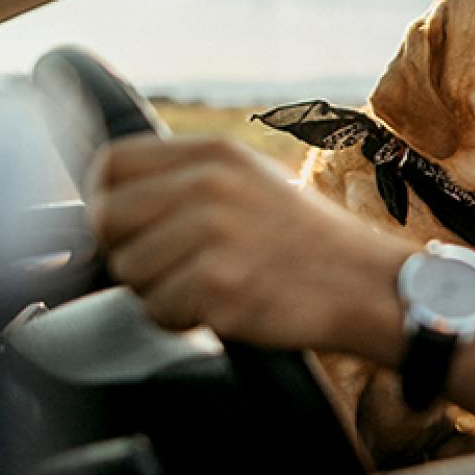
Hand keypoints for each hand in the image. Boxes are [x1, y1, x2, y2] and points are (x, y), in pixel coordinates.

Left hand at [91, 135, 407, 354]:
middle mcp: (209, 186)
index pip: (111, 164)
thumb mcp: (251, 180)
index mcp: (214, 154)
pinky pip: (157, 310)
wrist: (367, 285)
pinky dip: (181, 320)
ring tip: (209, 286)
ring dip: (158, 290)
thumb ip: (187, 179)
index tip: (127, 227)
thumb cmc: (306, 241)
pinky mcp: (217, 285)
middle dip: (128, 251)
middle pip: (107, 219)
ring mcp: (213, 235)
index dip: (107, 199)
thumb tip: (110, 197)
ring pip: (128, 271)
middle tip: (173, 266)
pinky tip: (222, 307)